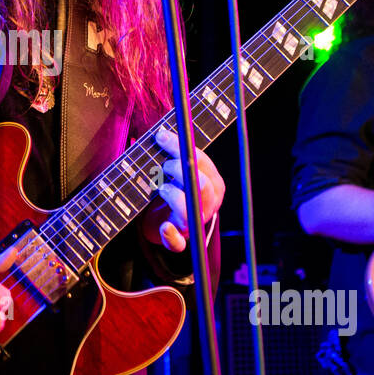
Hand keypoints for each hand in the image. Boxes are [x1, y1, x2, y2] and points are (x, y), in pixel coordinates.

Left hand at [141, 125, 225, 252]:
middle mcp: (209, 203)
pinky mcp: (180, 239)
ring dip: (172, 195)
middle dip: (178, 170)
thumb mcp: (182, 169)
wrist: (171, 220)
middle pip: (201, 184)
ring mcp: (195, 222)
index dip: (179, 146)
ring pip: (190, 210)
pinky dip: (171, 235)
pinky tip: (164, 227)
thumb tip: (160, 132)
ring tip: (159, 188)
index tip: (160, 136)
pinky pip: (179, 242)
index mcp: (213, 183)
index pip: (201, 160)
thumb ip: (177, 152)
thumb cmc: (176, 188)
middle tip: (163, 167)